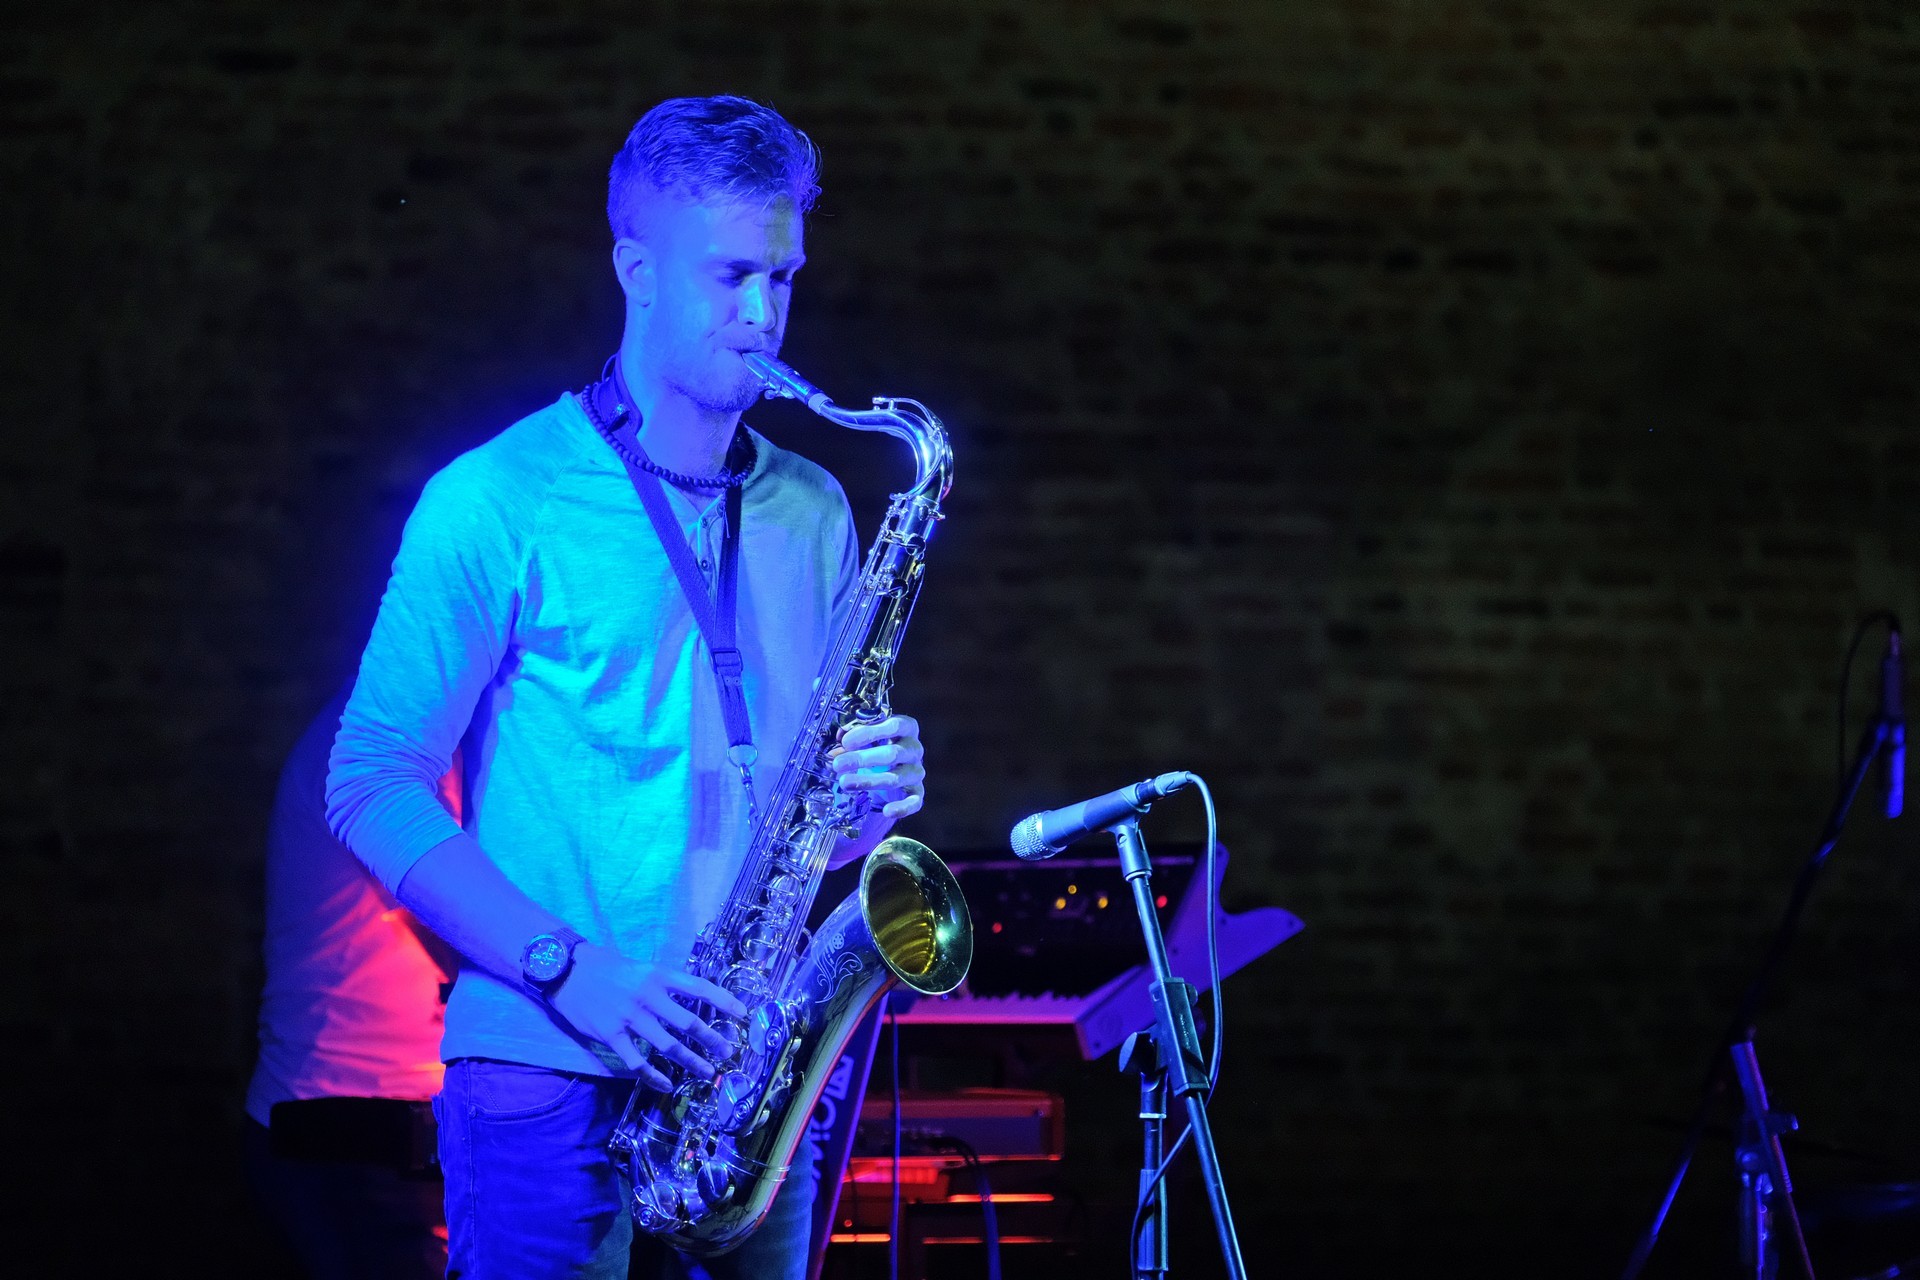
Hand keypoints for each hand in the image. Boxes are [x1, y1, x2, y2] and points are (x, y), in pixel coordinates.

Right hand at [547, 944, 748, 1090]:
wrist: (566, 970)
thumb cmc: (606, 967)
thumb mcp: (640, 967)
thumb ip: (663, 984)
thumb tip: (690, 1001)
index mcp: (659, 975)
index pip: (700, 987)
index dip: (724, 1000)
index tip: (744, 1013)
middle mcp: (648, 996)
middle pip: (690, 1023)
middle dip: (713, 1040)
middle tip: (729, 1053)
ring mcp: (630, 1017)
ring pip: (669, 1046)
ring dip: (692, 1062)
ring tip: (707, 1073)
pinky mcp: (611, 1035)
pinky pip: (638, 1062)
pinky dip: (655, 1077)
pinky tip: (667, 1085)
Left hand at [830, 714, 926, 819]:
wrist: (893, 765)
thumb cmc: (877, 744)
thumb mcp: (866, 735)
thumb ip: (852, 737)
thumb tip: (836, 749)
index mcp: (907, 727)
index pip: (893, 727)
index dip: (869, 733)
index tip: (845, 742)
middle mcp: (914, 749)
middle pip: (892, 754)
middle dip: (862, 759)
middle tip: (837, 764)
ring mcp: (917, 771)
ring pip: (896, 778)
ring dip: (869, 782)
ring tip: (844, 783)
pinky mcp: (917, 791)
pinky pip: (914, 801)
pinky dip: (902, 807)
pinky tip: (887, 811)